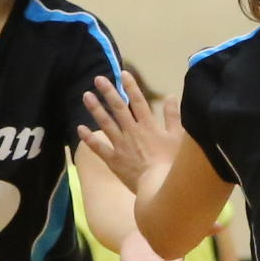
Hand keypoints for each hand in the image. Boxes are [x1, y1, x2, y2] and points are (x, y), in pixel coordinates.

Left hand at [78, 76, 182, 191]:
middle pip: (118, 108)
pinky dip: (89, 138)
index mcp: (148, 125)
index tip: (123, 73)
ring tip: (86, 95)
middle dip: (108, 91)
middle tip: (98, 79)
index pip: (138, 101)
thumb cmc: (173, 163)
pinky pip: (98, 147)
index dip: (131, 86)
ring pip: (105, 123)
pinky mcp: (114, 160)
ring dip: (95, 109)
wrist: (159, 186)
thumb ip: (173, 116)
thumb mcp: (179, 137)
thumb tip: (172, 96)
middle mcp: (132, 131)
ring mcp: (121, 145)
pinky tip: (80, 128)